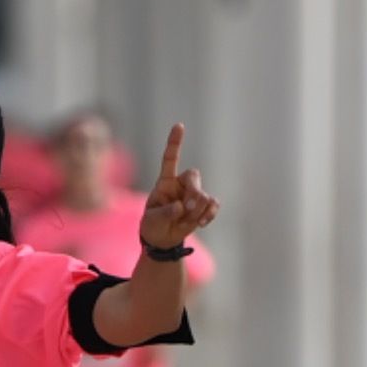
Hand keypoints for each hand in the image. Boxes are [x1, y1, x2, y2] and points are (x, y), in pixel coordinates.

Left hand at [140, 124, 220, 250]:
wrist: (162, 240)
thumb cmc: (153, 225)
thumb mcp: (153, 220)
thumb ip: (165, 213)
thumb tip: (181, 207)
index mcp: (165, 182)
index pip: (170, 158)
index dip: (175, 142)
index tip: (179, 125)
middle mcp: (180, 184)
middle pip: (194, 176)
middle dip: (194, 193)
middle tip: (186, 209)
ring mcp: (193, 194)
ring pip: (204, 195)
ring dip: (197, 211)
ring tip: (186, 222)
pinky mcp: (203, 206)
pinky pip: (213, 204)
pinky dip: (210, 214)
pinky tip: (202, 223)